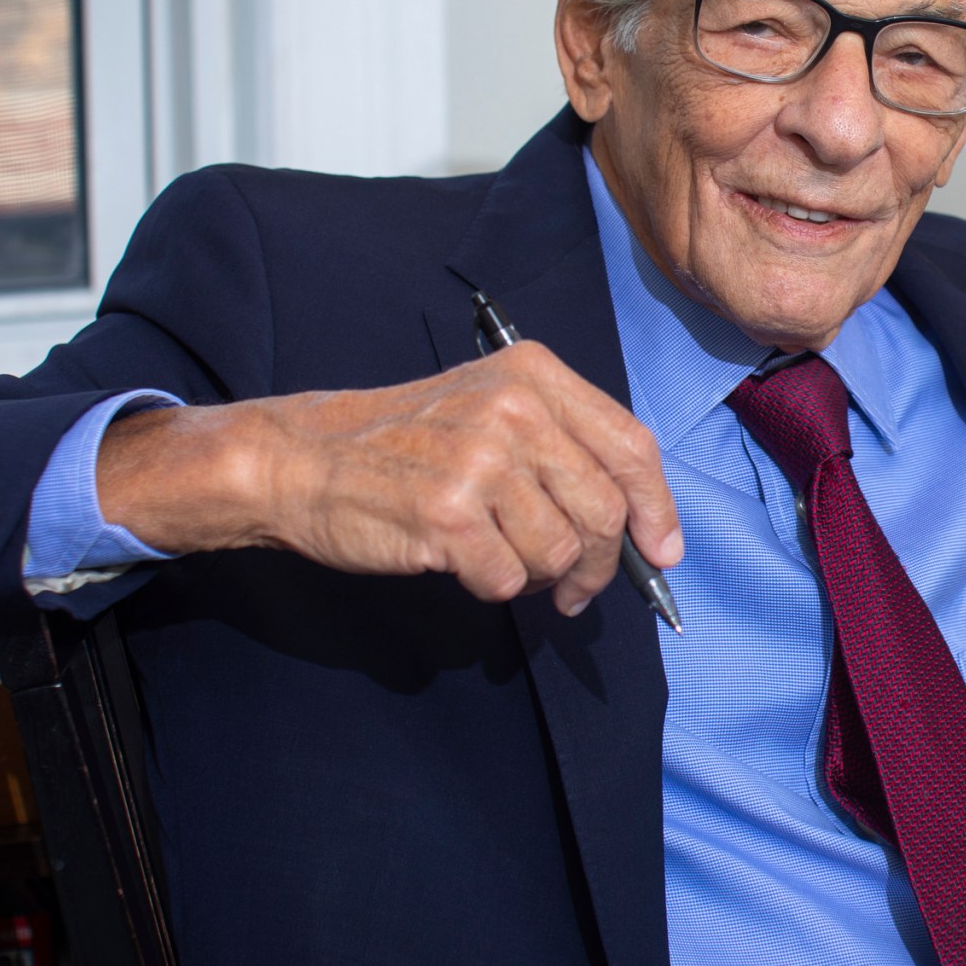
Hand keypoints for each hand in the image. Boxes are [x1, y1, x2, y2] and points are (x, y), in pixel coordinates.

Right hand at [97, 341, 682, 616]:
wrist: (302, 459)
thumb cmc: (404, 443)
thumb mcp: (489, 407)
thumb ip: (563, 446)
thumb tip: (640, 525)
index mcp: (533, 375)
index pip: (632, 446)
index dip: (657, 507)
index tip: (662, 551)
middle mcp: (513, 410)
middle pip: (605, 509)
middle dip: (601, 565)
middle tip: (577, 590)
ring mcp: (479, 461)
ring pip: (560, 552)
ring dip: (541, 578)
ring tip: (504, 561)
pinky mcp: (446, 514)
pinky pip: (508, 580)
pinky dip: (493, 587)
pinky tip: (464, 564)